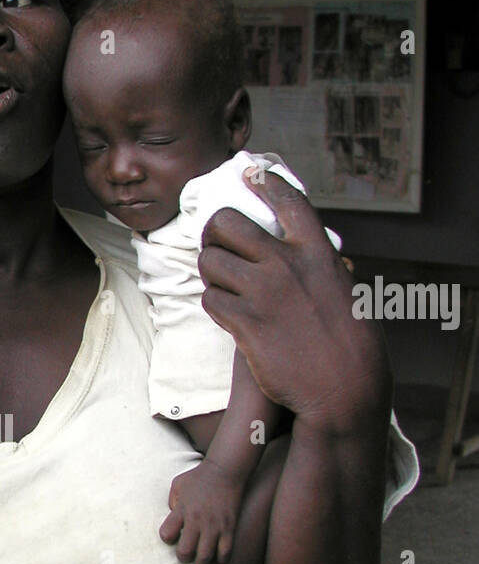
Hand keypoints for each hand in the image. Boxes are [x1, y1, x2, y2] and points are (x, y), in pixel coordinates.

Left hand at [159, 458, 243, 563]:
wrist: (225, 470)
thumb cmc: (199, 477)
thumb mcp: (178, 484)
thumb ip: (172, 501)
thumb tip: (172, 517)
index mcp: (181, 509)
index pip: (166, 535)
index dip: (168, 538)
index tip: (173, 535)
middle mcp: (196, 520)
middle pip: (185, 551)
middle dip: (183, 557)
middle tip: (186, 555)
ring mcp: (214, 525)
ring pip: (205, 557)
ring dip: (201, 563)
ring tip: (201, 561)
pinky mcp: (229, 527)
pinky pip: (225, 552)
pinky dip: (221, 559)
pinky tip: (218, 557)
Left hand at [198, 171, 390, 435]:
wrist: (344, 389)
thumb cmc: (353, 347)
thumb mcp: (348, 294)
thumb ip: (327, 271)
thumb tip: (330, 261)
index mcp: (318, 252)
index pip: (288, 201)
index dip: (266, 182)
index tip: (251, 174)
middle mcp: (288, 264)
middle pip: (227, 223)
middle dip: (213, 232)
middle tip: (215, 246)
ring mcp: (264, 292)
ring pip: (211, 261)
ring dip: (210, 272)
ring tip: (221, 283)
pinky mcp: (245, 323)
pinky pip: (211, 299)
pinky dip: (215, 305)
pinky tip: (227, 314)